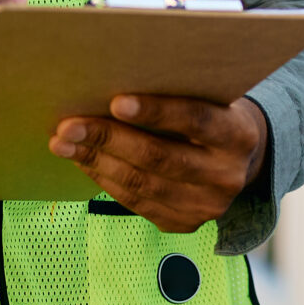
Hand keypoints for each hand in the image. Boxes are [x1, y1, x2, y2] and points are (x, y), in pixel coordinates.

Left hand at [51, 95, 269, 233]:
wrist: (240, 159)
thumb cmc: (212, 114)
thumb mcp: (208, 96)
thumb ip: (176, 91)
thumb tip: (112, 79)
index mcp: (238, 135)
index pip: (196, 120)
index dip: (156, 111)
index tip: (115, 102)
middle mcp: (227, 175)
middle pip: (159, 158)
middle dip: (108, 139)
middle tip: (68, 126)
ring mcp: (207, 206)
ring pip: (141, 185)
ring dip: (95, 162)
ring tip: (63, 144)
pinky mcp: (185, 224)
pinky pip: (136, 204)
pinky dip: (104, 180)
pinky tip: (83, 162)